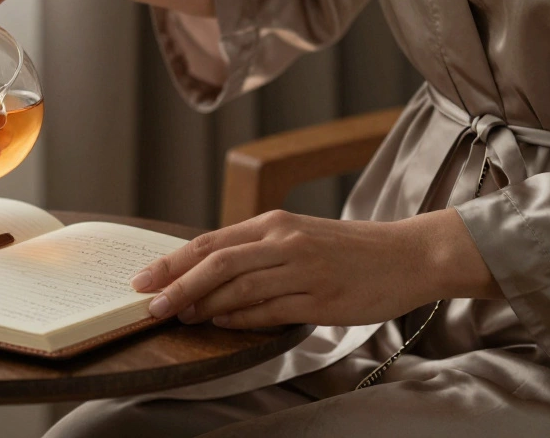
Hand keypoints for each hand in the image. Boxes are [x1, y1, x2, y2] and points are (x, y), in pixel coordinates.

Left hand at [130, 208, 498, 329]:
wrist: (407, 255)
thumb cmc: (346, 249)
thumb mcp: (296, 236)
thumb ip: (254, 251)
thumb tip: (204, 275)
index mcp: (273, 223)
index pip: (209, 242)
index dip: (172, 262)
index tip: (142, 279)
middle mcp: (284, 242)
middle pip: (217, 262)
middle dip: (176, 284)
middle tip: (149, 304)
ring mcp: (303, 270)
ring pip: (239, 288)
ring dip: (204, 305)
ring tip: (179, 317)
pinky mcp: (322, 299)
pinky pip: (270, 310)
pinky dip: (241, 319)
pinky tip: (221, 325)